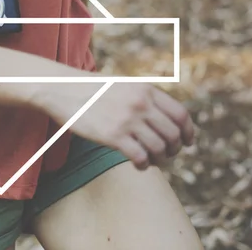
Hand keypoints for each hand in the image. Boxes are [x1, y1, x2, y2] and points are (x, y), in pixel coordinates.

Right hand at [33, 81, 194, 169]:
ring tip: (152, 161)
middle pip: (173, 134)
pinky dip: (145, 165)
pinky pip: (141, 157)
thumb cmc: (92, 90)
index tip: (187, 142)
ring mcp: (127, 120)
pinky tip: (139, 165)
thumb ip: (144, 97)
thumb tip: (163, 117)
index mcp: (146, 90)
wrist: (63, 89)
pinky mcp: (113, 136)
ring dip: (160, 159)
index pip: (180, 115)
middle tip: (168, 154)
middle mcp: (140, 104)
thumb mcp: (124, 85)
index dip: (189, 132)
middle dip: (174, 148)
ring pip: (159, 148)